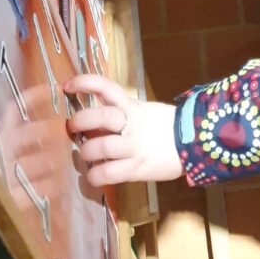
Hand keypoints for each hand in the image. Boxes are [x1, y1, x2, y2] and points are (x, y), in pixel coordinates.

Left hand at [64, 75, 182, 186]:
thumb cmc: (164, 127)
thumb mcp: (144, 111)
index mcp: (132, 106)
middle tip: (72, 126)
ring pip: (101, 146)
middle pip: (101, 116)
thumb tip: (92, 122)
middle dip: (81, 120)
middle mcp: (132, 123)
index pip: (107, 87)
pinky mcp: (136, 168)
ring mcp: (134, 146)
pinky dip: (95, 175)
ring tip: (85, 154)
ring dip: (86, 151)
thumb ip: (122, 113)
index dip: (86, 83)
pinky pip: (108, 173)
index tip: (67, 85)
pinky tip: (94, 175)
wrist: (192, 144)